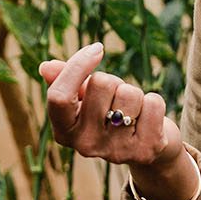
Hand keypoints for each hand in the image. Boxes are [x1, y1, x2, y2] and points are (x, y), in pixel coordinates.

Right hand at [40, 44, 190, 197]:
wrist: (147, 147)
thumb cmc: (111, 111)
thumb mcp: (86, 96)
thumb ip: (66, 80)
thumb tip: (46, 67)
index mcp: (64, 132)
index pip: (59, 96)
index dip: (77, 66)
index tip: (97, 48)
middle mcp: (86, 145)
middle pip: (100, 84)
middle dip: (114, 82)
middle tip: (117, 99)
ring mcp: (116, 151)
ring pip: (129, 93)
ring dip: (135, 94)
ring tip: (133, 111)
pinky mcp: (146, 150)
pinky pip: (154, 104)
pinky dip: (155, 104)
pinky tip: (148, 120)